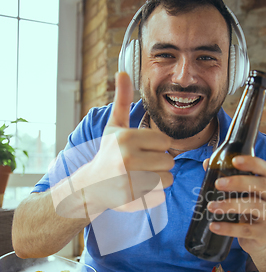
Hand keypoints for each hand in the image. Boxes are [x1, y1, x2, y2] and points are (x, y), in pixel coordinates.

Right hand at [79, 72, 173, 213]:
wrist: (90, 186)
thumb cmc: (107, 153)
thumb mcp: (114, 126)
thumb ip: (122, 100)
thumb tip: (122, 71)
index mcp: (126, 138)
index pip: (166, 143)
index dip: (157, 148)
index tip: (142, 150)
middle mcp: (126, 158)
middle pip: (169, 162)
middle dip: (159, 165)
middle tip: (140, 166)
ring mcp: (129, 181)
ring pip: (167, 179)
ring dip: (158, 180)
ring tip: (140, 177)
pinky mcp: (131, 200)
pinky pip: (160, 196)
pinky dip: (152, 195)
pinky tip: (137, 190)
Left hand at [206, 155, 265, 255]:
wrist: (261, 243)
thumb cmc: (250, 214)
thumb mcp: (244, 196)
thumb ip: (228, 179)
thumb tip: (207, 164)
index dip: (252, 163)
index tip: (234, 160)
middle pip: (262, 185)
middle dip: (239, 182)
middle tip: (218, 183)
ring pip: (255, 206)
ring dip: (230, 205)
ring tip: (211, 206)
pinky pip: (245, 230)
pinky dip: (227, 228)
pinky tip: (213, 226)